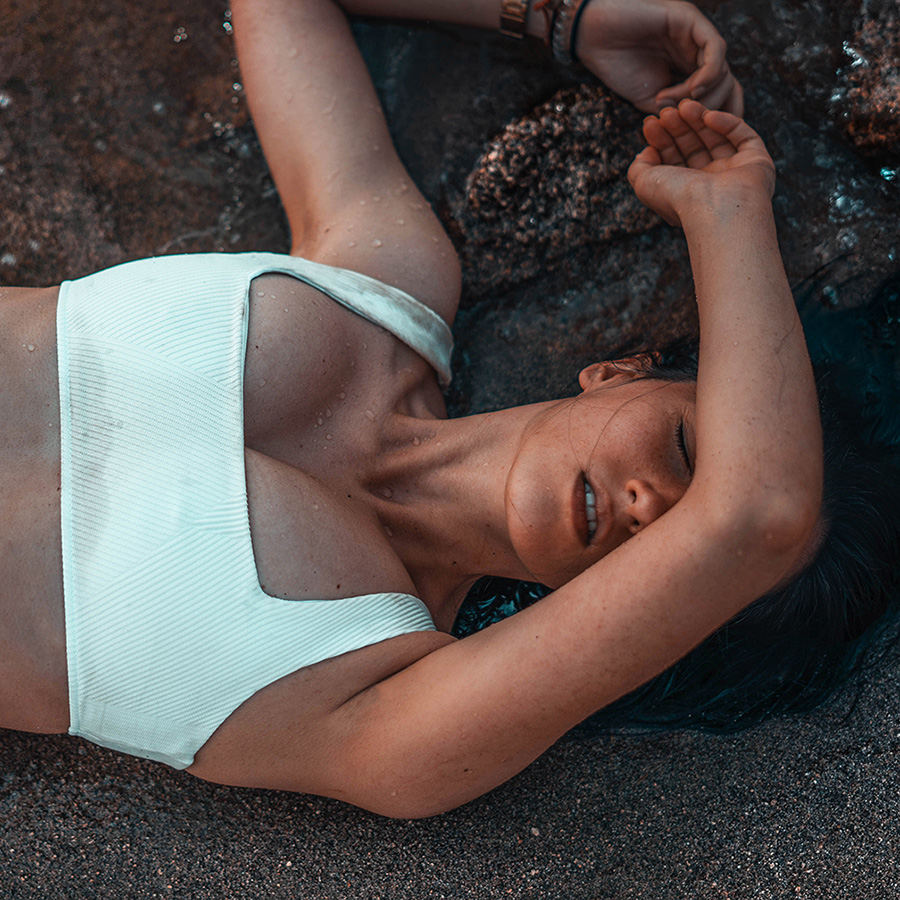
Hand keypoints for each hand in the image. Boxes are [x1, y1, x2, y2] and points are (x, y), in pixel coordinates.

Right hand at [575, 0, 742, 114]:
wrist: (593, 38)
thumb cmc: (618, 66)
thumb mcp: (650, 100)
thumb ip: (677, 112)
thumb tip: (698, 128)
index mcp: (689, 68)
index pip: (720, 94)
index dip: (720, 119)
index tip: (708, 142)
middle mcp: (698, 51)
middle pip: (727, 85)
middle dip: (710, 111)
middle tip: (683, 122)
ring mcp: (697, 34)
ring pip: (723, 71)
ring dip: (700, 96)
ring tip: (669, 102)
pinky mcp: (691, 20)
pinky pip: (715, 50)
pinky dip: (707, 75)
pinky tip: (690, 89)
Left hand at [626, 100, 774, 227]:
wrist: (716, 209)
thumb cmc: (678, 199)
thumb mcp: (645, 184)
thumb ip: (639, 167)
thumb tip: (646, 152)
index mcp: (685, 194)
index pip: (673, 160)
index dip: (660, 140)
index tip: (649, 122)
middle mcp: (710, 185)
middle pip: (693, 147)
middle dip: (678, 127)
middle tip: (666, 111)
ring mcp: (734, 174)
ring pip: (716, 139)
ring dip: (698, 120)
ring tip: (684, 105)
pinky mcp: (757, 163)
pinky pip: (742, 136)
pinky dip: (726, 123)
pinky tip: (707, 116)